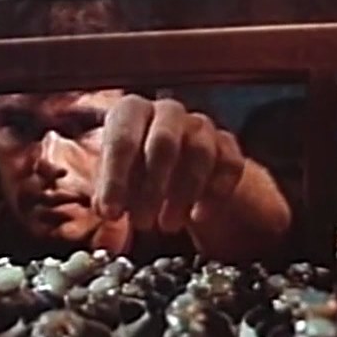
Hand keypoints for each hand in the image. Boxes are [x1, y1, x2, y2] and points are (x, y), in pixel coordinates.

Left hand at [93, 95, 245, 232]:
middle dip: (151, 189)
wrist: (177, 168)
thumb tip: (107, 210)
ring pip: (199, 154)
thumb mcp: (114, 179)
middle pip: (164, 143)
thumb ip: (108, 193)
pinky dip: (215, 194)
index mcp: (131, 112)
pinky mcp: (227, 145)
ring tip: (166, 225)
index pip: (122, 139)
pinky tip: (198, 216)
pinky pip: (229, 165)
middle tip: (142, 223)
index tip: (111, 213)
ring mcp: (201, 125)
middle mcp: (167, 111)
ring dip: (182, 195)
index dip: (115, 179)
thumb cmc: (136, 171)